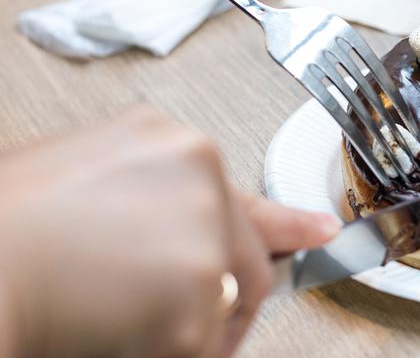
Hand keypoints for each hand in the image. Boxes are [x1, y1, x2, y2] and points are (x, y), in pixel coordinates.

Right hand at [0, 107, 339, 356]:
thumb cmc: (13, 221)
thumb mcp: (91, 172)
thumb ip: (154, 187)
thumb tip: (187, 218)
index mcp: (179, 147)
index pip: (250, 195)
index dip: (289, 223)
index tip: (322, 232)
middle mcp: (205, 183)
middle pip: (245, 258)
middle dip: (223, 296)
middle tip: (189, 318)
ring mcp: (208, 236)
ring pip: (226, 304)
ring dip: (194, 327)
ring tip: (131, 321)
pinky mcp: (200, 294)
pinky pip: (205, 342)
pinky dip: (174, 349)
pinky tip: (128, 334)